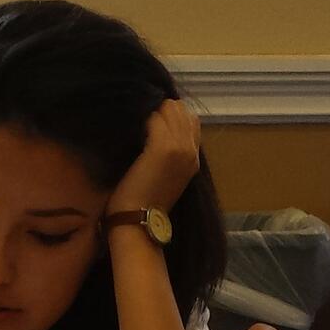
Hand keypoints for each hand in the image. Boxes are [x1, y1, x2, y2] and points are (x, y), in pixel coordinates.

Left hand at [108, 98, 202, 216]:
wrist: (138, 220)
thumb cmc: (146, 202)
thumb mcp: (168, 176)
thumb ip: (172, 154)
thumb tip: (159, 130)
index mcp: (195, 159)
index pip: (191, 119)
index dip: (172, 117)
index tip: (154, 125)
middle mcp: (191, 151)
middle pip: (182, 110)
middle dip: (162, 112)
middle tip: (145, 126)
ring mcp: (180, 148)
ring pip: (170, 109)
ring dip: (153, 114)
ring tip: (141, 130)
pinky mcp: (163, 148)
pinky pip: (155, 118)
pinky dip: (144, 120)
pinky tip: (135, 134)